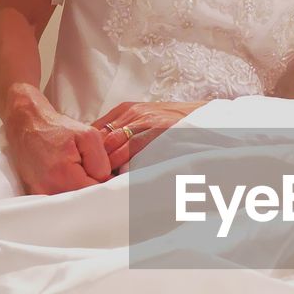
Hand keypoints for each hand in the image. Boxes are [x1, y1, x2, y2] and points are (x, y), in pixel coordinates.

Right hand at [4, 98, 112, 194]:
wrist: (27, 125)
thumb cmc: (57, 129)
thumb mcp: (89, 137)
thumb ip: (101, 162)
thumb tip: (105, 181)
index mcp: (63, 175)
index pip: (93, 192)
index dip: (101, 182)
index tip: (97, 169)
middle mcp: (48, 188)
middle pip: (81, 200)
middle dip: (88, 186)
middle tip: (84, 166)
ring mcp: (39, 194)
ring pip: (70, 200)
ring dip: (76, 188)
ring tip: (72, 169)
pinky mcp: (35, 194)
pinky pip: (58, 198)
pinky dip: (65, 189)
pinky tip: (62, 174)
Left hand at [91, 100, 209, 172]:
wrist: (205, 118)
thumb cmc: (176, 124)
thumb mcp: (147, 118)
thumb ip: (126, 130)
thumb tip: (106, 151)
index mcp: (127, 110)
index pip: (96, 129)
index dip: (90, 150)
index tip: (87, 168)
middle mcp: (132, 113)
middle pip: (101, 139)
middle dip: (95, 160)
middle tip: (90, 180)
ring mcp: (145, 121)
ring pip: (114, 145)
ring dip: (107, 166)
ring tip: (102, 183)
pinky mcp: (158, 130)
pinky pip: (133, 148)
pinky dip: (124, 164)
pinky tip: (122, 177)